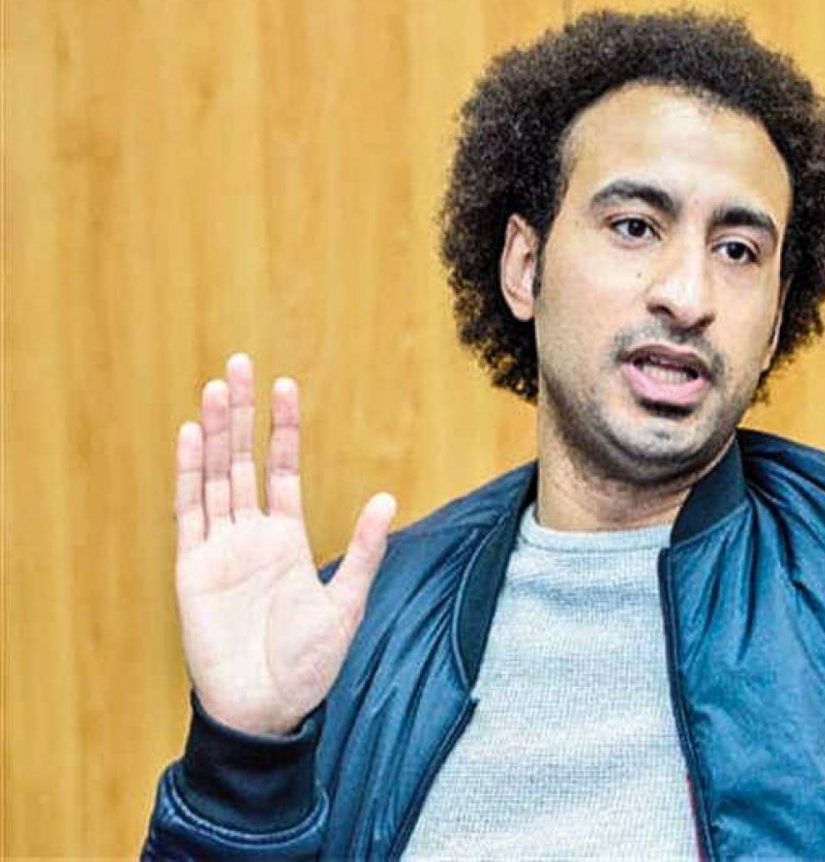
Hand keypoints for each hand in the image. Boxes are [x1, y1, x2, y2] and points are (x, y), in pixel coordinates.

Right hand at [173, 353, 395, 735]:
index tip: (285, 387)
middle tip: (241, 364)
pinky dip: (187, 474)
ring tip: (215, 386)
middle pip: (242, 461)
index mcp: (287, 539)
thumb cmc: (309, 665)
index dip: (282, 429)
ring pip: (214, 477)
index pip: (282, 471)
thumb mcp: (347, 604)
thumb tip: (386, 497)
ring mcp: (219, 549)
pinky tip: (189, 436)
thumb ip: (364, 550)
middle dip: (241, 414)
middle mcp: (250, 536)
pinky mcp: (191, 568)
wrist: (267, 710)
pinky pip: (188, 513)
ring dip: (213, 432)